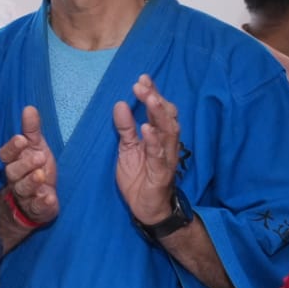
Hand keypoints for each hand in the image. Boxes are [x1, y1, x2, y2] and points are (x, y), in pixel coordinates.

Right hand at [0, 105, 57, 224]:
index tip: (22, 139)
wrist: (41, 199)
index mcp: (14, 162)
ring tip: (42, 175)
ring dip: (32, 182)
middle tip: (39, 157)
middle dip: (25, 164)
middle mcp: (16, 179)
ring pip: (23, 189)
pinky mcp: (36, 208)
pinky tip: (49, 198)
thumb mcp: (37, 147)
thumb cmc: (37, 168)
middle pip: (13, 172)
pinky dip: (42, 203)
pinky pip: (37, 207)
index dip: (13, 148)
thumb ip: (32, 130)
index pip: (6, 154)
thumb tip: (29, 108)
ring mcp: (25, 195)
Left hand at [113, 75, 180, 223]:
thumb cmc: (139, 176)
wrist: (146, 208)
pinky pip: (160, 155)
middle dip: (155, 99)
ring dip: (159, 114)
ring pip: (168, 132)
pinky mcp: (162, 173)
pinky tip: (147, 129)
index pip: (158, 110)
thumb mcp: (126, 149)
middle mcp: (166, 144)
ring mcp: (166, 157)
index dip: (152, 94)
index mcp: (158, 136)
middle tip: (142, 84)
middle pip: (166, 116)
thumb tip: (120, 103)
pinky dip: (154, 141)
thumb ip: (125, 128)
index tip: (142, 78)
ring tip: (149, 98)